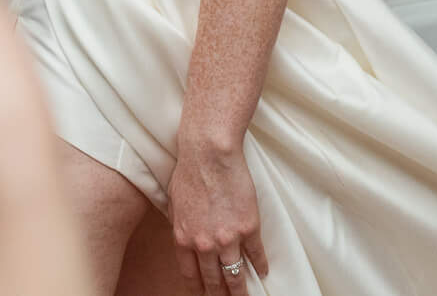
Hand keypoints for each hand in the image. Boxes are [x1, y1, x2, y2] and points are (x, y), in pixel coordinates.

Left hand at [166, 141, 267, 295]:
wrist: (209, 153)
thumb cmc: (189, 171)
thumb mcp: (174, 204)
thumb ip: (180, 226)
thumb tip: (185, 238)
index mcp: (183, 239)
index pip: (191, 276)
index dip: (198, 289)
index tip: (204, 295)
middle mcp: (204, 245)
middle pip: (213, 281)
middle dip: (220, 294)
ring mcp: (228, 238)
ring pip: (235, 275)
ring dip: (240, 290)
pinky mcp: (248, 228)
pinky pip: (256, 255)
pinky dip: (260, 266)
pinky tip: (262, 272)